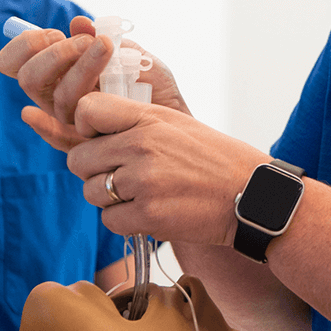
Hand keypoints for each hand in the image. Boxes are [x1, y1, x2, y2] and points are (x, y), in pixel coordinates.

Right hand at [0, 16, 191, 152]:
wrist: (178, 120)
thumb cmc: (156, 86)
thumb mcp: (136, 56)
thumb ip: (106, 40)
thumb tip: (79, 23)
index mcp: (64, 72)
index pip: (19, 61)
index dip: (26, 45)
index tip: (53, 32)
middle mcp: (60, 97)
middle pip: (30, 78)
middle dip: (55, 55)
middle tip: (88, 42)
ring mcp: (71, 122)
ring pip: (56, 98)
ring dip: (80, 68)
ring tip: (107, 50)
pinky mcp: (85, 146)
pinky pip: (57, 138)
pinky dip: (42, 127)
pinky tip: (30, 116)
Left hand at [67, 92, 267, 245]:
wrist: (251, 195)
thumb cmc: (212, 157)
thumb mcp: (174, 123)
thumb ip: (132, 121)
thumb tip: (87, 129)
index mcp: (148, 118)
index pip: (86, 110)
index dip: (85, 126)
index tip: (98, 137)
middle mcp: (141, 147)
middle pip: (79, 159)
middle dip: (94, 169)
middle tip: (121, 173)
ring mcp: (144, 183)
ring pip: (92, 192)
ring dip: (109, 197)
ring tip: (141, 192)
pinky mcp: (149, 216)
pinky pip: (109, 220)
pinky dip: (124, 220)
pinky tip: (149, 210)